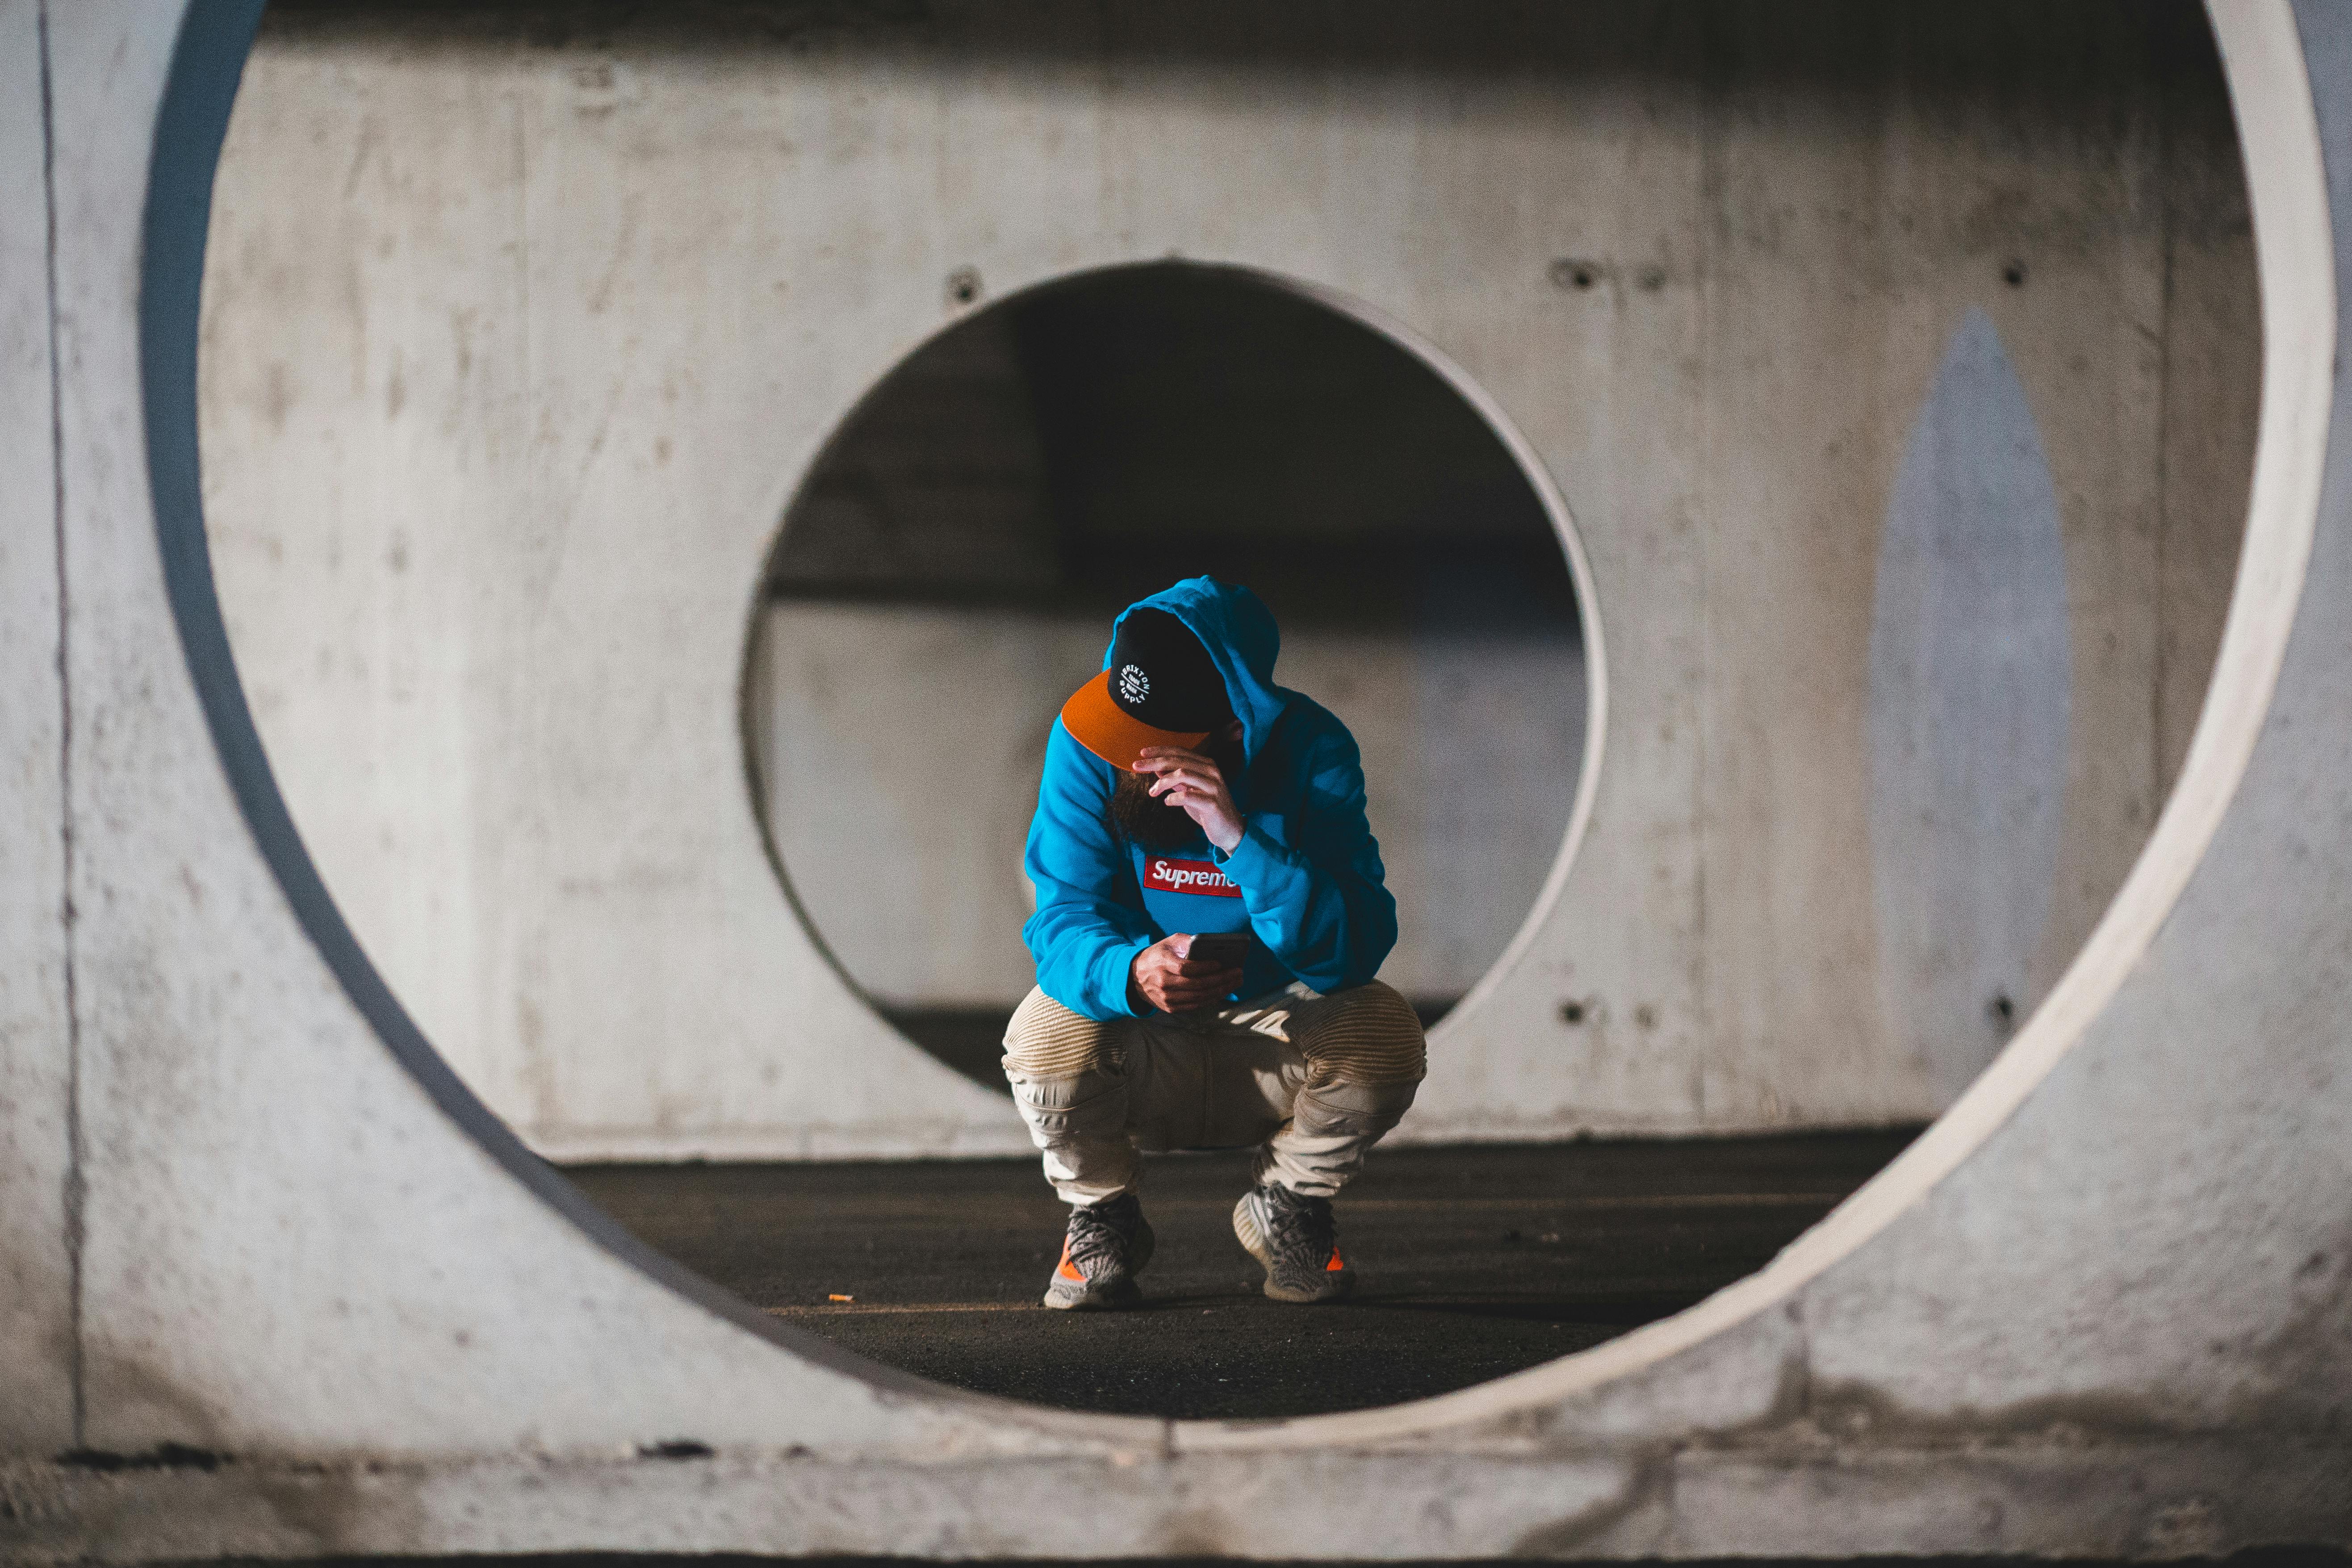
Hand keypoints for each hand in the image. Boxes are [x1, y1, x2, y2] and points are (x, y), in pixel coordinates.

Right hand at [1128, 933, 1244, 1014]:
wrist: (1135, 977)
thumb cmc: (1158, 956)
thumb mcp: (1168, 942)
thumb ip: (1187, 941)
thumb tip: (1209, 946)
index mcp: (1162, 963)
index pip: (1186, 969)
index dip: (1204, 968)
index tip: (1220, 963)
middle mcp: (1163, 983)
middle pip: (1197, 985)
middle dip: (1221, 979)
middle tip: (1237, 973)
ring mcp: (1166, 998)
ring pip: (1199, 998)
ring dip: (1221, 991)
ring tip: (1235, 982)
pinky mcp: (1170, 1008)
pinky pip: (1195, 1006)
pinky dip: (1211, 999)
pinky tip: (1223, 991)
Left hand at [1134, 745, 1243, 850]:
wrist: (1231, 830)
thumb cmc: (1208, 810)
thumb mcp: (1190, 791)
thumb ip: (1176, 779)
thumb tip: (1157, 768)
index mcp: (1206, 765)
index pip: (1180, 752)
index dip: (1160, 751)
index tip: (1142, 753)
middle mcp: (1212, 772)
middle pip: (1178, 760)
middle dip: (1155, 762)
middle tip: (1136, 766)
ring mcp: (1213, 786)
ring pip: (1182, 774)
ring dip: (1162, 782)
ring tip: (1152, 792)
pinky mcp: (1212, 803)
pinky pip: (1188, 796)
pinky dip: (1174, 798)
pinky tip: (1167, 802)